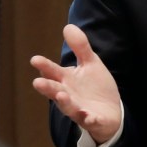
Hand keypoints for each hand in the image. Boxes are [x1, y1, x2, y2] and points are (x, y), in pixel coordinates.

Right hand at [31, 24, 121, 143]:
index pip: (53, 72)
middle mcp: (69, 96)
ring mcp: (79, 109)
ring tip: (61, 95)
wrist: (111, 111)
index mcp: (68, 80)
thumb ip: (80, 47)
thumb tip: (68, 26)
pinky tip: (88, 116)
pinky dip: (88, 119)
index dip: (45, 66)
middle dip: (48, 87)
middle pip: (56, 91)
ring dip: (64, 102)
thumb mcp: (91, 64)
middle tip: (37, 82)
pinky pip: (90, 120)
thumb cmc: (95, 87)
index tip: (35, 59)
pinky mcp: (92, 120)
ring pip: (69, 107)